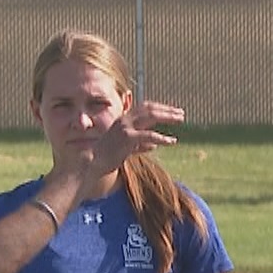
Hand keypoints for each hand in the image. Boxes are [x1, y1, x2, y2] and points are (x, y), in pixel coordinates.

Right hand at [57, 101, 184, 181]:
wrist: (91, 163)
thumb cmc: (106, 158)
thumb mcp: (126, 149)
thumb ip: (139, 145)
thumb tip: (153, 146)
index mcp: (124, 120)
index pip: (144, 108)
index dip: (160, 108)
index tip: (172, 112)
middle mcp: (124, 120)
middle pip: (150, 108)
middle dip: (166, 110)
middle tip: (181, 114)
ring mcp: (125, 127)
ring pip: (151, 116)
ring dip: (167, 116)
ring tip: (180, 119)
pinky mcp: (127, 138)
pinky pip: (148, 135)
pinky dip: (161, 138)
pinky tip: (172, 141)